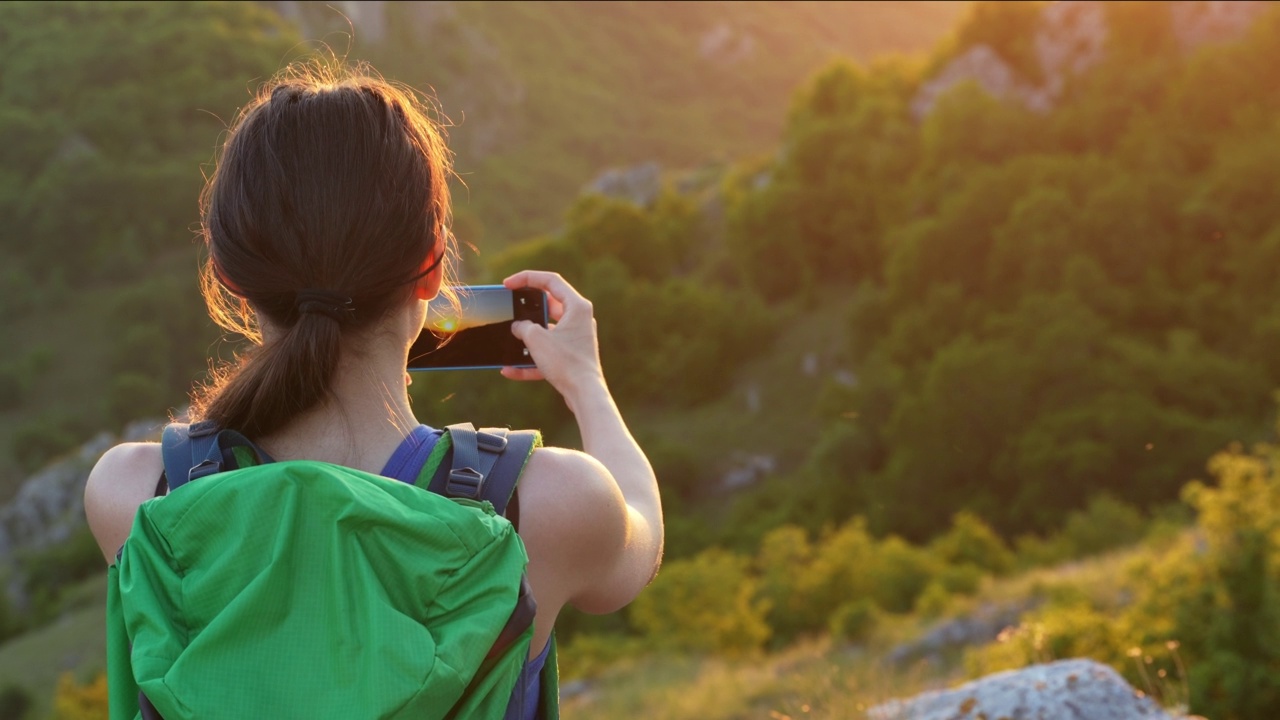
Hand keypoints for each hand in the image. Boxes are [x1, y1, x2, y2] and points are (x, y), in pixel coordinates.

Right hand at [501, 271, 606, 410]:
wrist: (585, 394)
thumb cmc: (566, 363)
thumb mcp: (536, 339)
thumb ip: (523, 327)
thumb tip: (518, 327)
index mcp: (577, 306)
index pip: (550, 281)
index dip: (526, 278)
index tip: (508, 284)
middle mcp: (579, 319)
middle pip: (548, 304)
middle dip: (526, 308)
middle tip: (510, 309)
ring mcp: (575, 338)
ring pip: (546, 331)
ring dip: (526, 337)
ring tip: (508, 340)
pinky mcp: (571, 356)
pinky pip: (547, 352)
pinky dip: (530, 359)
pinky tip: (510, 370)